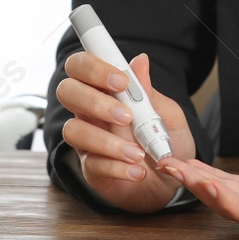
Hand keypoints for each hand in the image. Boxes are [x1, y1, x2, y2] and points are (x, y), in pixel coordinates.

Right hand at [57, 50, 195, 213]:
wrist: (172, 179)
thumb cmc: (165, 140)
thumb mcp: (167, 113)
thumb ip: (149, 91)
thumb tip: (140, 60)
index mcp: (106, 90)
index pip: (82, 66)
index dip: (94, 68)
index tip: (122, 81)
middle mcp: (90, 112)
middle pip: (67, 91)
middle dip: (94, 101)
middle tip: (126, 115)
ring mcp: (87, 141)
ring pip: (73, 131)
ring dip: (106, 141)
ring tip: (138, 153)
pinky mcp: (91, 170)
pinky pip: (91, 165)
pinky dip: (117, 167)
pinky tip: (137, 170)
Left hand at [157, 134, 238, 235]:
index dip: (229, 202)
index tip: (206, 184)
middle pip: (234, 208)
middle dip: (202, 188)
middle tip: (171, 165)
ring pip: (231, 200)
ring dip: (202, 183)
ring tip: (172, 164)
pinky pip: (238, 190)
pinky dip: (215, 179)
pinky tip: (196, 167)